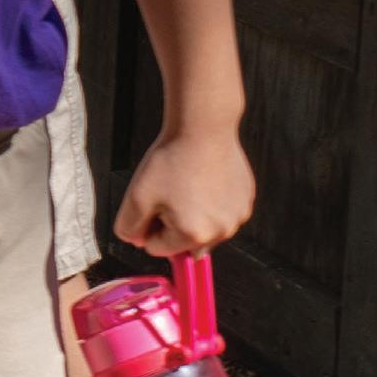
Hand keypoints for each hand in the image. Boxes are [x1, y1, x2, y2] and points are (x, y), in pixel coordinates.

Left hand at [117, 124, 255, 259]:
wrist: (203, 128)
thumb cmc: (170, 161)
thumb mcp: (136, 197)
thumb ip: (129, 228)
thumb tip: (137, 241)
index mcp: (194, 235)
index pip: (158, 249)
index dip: (149, 226)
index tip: (152, 202)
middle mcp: (222, 233)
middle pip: (184, 242)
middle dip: (172, 223)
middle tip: (169, 191)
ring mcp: (238, 217)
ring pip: (205, 228)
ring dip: (193, 214)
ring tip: (187, 184)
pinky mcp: (246, 201)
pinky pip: (221, 212)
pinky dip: (211, 202)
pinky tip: (204, 179)